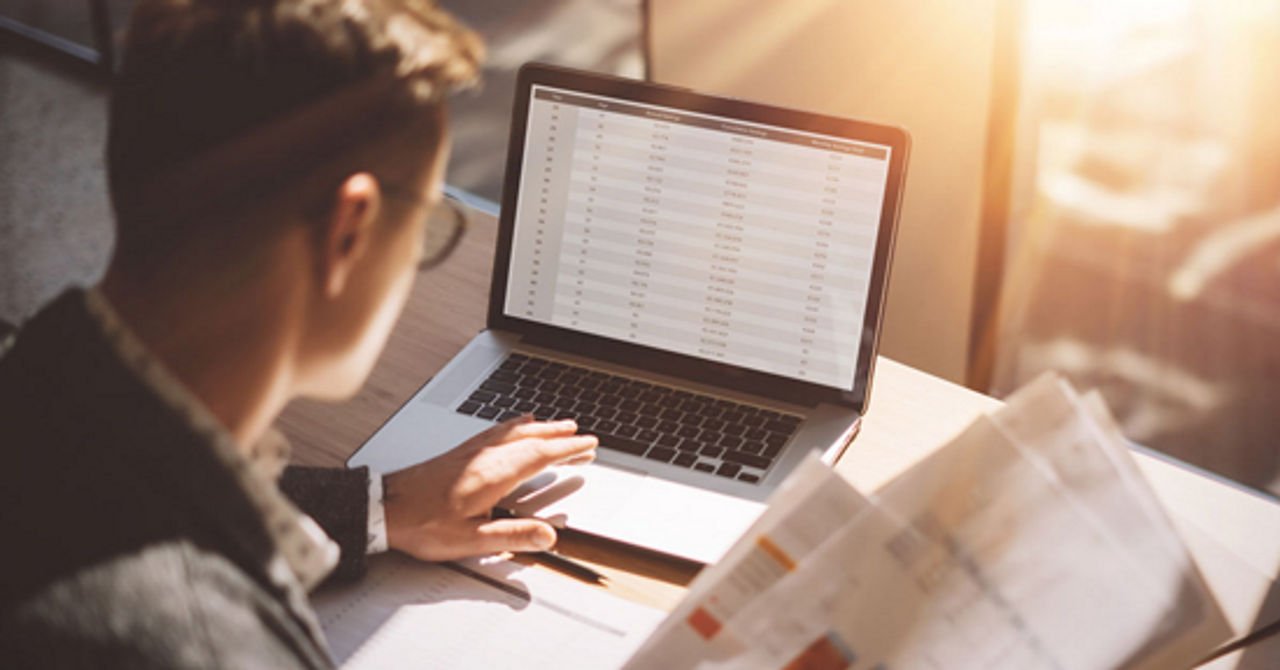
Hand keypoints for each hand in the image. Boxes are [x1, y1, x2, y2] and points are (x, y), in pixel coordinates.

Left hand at [382, 415, 596, 561]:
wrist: (384, 507)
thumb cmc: (422, 523)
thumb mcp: (470, 540)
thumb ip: (511, 536)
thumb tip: (547, 536)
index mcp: (494, 474)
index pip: (541, 455)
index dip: (568, 449)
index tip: (588, 445)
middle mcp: (485, 456)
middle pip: (531, 438)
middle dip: (559, 436)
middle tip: (582, 435)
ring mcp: (472, 451)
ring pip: (514, 432)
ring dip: (540, 427)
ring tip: (557, 425)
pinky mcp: (459, 452)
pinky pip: (496, 431)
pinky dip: (513, 425)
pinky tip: (514, 424)